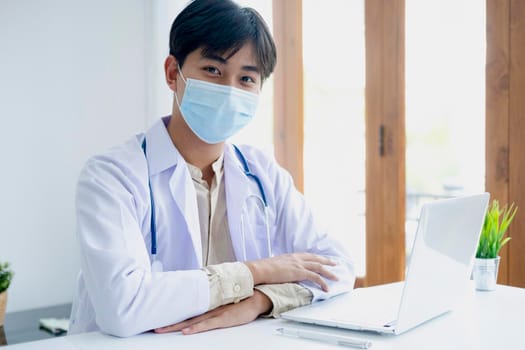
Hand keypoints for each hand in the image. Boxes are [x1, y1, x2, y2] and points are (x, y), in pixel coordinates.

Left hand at [154, 290, 271, 334]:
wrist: (256, 296)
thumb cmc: (240, 298)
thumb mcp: (222, 299)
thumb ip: (210, 302)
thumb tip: (198, 302)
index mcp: (207, 303)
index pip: (186, 309)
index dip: (172, 314)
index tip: (159, 317)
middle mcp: (208, 308)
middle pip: (185, 316)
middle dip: (169, 322)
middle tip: (154, 326)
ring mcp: (215, 313)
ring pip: (192, 321)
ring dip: (176, 326)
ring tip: (162, 330)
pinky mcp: (224, 319)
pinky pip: (207, 325)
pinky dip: (196, 328)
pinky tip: (186, 331)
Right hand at [244, 253, 338, 291]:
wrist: (260, 269)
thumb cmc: (263, 269)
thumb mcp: (275, 265)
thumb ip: (282, 267)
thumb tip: (282, 272)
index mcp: (291, 256)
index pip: (307, 255)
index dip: (316, 257)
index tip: (322, 259)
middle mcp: (296, 258)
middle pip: (316, 259)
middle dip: (326, 261)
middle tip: (335, 263)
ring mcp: (299, 264)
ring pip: (319, 267)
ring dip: (329, 272)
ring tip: (336, 278)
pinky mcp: (299, 272)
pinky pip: (315, 277)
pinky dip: (322, 282)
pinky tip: (326, 288)